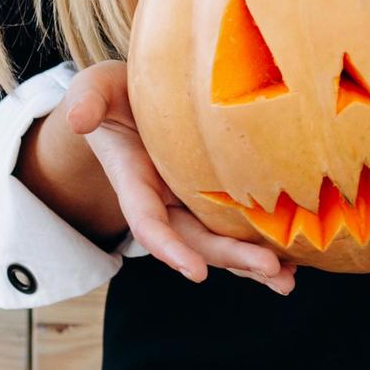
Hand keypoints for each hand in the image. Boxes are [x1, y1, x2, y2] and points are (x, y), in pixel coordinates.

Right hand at [58, 61, 293, 294]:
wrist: (132, 103)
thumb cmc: (114, 94)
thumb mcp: (96, 88)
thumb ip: (86, 100)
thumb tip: (78, 119)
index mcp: (134, 179)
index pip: (149, 222)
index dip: (169, 249)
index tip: (195, 271)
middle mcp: (162, 201)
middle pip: (194, 239)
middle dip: (229, 258)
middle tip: (270, 269)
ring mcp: (187, 203)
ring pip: (218, 241)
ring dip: (250, 264)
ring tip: (287, 280)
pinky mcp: (210, 198)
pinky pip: (234, 229)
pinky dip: (259, 248)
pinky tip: (291, 265)